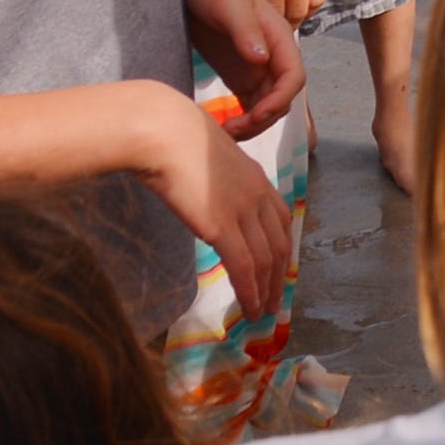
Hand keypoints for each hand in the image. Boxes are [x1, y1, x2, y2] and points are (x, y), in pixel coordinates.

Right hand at [131, 82, 291, 320]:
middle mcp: (257, 195)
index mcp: (255, 177)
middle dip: (279, 275)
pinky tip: (248, 308)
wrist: (163, 131)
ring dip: (266, 289)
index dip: (281, 245)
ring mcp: (242, 211)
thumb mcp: (207, 156)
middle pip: (280, 242)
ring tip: (262, 312)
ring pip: (266, 259)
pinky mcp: (222, 226)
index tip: (277, 267)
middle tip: (273, 299)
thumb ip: (215, 177)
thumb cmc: (174, 137)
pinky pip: (245, 266)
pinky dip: (250, 290)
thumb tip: (202, 189)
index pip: (281, 219)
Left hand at [181, 0, 306, 135]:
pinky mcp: (236, 70)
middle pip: (281, 97)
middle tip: (229, 131)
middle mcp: (271, 53)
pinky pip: (247, 102)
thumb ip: (245, 31)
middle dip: (262, 119)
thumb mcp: (226, 4)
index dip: (279, 101)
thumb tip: (263, 60)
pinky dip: (239, 117)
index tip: (252, 117)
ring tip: (221, 132)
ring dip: (251, 123)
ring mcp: (254, 63)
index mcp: (278, 36)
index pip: (294, 77)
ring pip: (265, 104)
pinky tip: (217, 124)